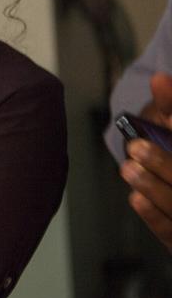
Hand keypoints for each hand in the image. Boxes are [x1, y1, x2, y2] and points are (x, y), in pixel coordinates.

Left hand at [120, 72, 171, 251]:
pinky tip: (135, 198)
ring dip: (156, 189)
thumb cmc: (170, 154)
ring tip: (129, 168)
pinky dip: (155, 219)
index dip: (169, 148)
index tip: (145, 138)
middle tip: (136, 148)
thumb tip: (160, 79)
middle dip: (166, 165)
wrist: (167, 190)